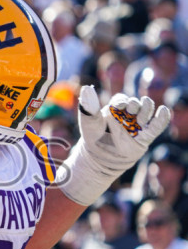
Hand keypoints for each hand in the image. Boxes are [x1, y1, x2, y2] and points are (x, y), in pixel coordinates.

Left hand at [56, 85, 170, 205]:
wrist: (101, 160)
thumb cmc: (93, 139)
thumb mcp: (89, 123)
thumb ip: (88, 108)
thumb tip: (86, 89)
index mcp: (113, 109)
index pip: (121, 99)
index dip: (122, 100)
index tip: (119, 106)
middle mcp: (126, 115)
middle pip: (136, 103)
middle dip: (135, 105)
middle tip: (131, 112)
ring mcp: (137, 125)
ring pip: (147, 111)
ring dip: (146, 111)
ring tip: (140, 121)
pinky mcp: (145, 136)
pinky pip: (157, 125)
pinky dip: (162, 118)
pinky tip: (163, 111)